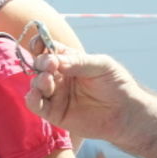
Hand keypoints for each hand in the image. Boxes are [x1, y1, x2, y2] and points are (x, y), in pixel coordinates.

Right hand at [26, 50, 141, 144]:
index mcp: (70, 61)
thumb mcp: (101, 65)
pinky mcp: (53, 113)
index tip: (39, 45)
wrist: (124, 113)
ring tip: (48, 81)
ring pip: (36, 84)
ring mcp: (56, 94)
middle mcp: (60, 76)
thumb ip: (78, 62)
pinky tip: (36, 95)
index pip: (49, 49)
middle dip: (41, 63)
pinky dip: (32, 99)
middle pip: (40, 65)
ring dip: (38, 81)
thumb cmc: (116, 85)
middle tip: (50, 65)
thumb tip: (54, 60)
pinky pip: (36, 105)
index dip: (40, 44)